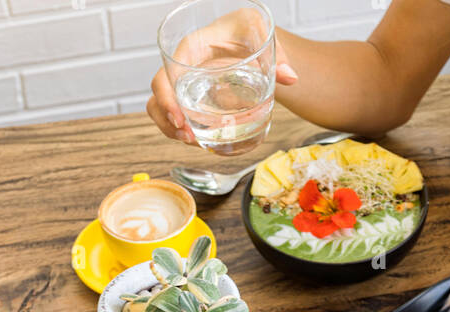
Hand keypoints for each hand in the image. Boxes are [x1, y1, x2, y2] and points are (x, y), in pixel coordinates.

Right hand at [147, 9, 296, 142]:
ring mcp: (187, 85)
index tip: (180, 118)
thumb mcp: (261, 34)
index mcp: (194, 47)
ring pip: (161, 108)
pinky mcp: (193, 100)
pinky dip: (183, 132)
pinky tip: (200, 142)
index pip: (169, 69)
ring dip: (170, 129)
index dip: (168, 96)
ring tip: (193, 142)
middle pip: (159, 92)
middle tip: (188, 136)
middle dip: (167, 119)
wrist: (251, 40)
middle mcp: (185, 67)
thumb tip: (290, 77)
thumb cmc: (249, 31)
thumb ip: (277, 55)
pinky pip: (177, 117)